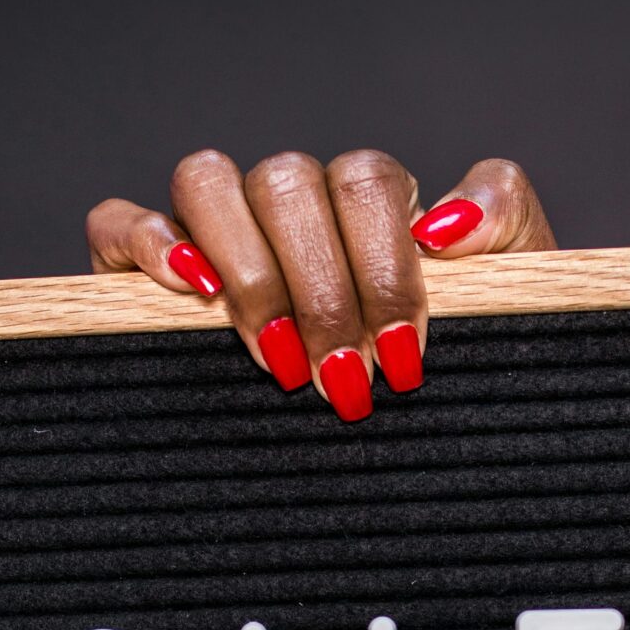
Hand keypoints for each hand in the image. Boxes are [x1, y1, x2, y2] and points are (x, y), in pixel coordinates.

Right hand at [86, 149, 556, 420]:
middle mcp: (291, 207)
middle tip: (344, 377)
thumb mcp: (511, 297)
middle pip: (288, 180)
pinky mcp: (142, 274)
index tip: (403, 356)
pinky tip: (192, 296)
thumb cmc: (453, 372)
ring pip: (208, 180)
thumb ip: (504, 219)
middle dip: (322, 290)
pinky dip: (146, 244)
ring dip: (249, 271)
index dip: (380, 265)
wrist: (435, 450)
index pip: (363, 180)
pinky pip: (119, 223)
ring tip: (281, 357)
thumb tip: (446, 218)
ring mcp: (216, 234)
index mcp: (369, 204)